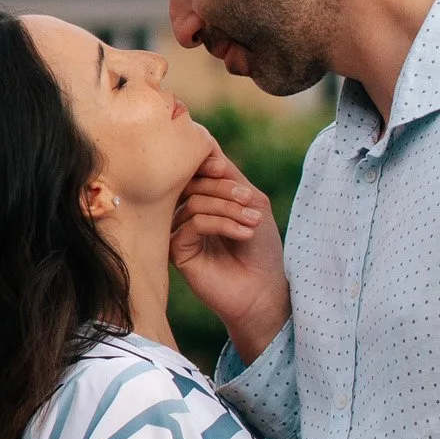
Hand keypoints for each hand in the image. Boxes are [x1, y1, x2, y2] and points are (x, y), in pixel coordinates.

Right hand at [169, 143, 289, 363]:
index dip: (206, 161)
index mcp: (202, 198)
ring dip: (228, 208)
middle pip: (192, 182)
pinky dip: (221, 223)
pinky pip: (193, 223)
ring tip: (253, 222)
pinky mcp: (176, 251)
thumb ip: (229, 176)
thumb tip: (206, 149)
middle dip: (225, 188)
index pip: (194, 169)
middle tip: (250, 201)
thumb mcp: (252, 203)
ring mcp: (179, 231)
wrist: (263, 290)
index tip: (224, 168)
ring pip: (193, 202)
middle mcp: (186, 212)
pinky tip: (243, 233)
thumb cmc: (261, 247)